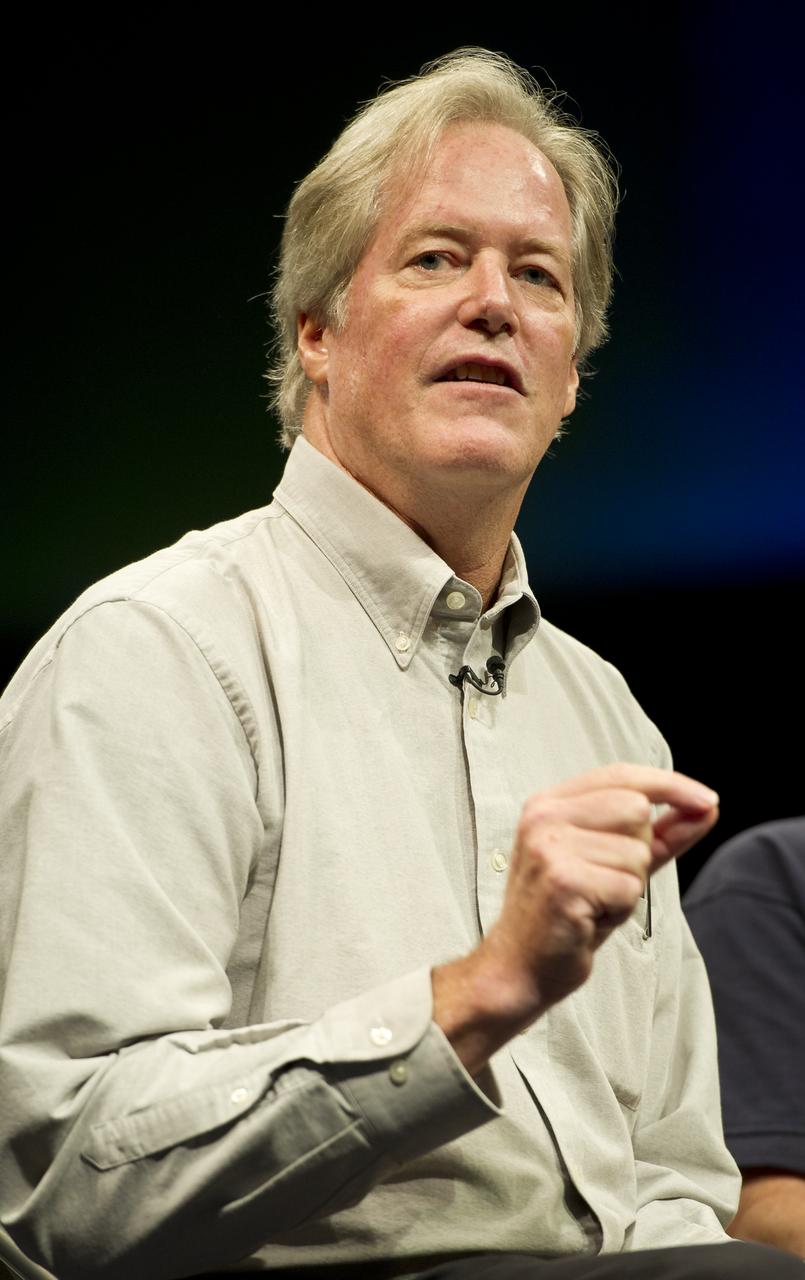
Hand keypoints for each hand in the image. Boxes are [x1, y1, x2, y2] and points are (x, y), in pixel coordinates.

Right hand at [432, 763, 718, 1073]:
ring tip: (593, 903)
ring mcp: (550, 847)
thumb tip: (707, 806)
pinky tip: (588, 919)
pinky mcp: (562, 881)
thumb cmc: (568, 914)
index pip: (622, 774)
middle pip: (635, 809)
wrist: (520, 968)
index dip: (670, 785)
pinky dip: (619, 910)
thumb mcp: (615, 864)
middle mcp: (544, 816)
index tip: (707, 799)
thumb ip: (661, 834)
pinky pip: (629, 888)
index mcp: (550, 803)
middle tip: (603, 882)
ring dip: (628, 887)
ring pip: (636, 853)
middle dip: (638, 852)